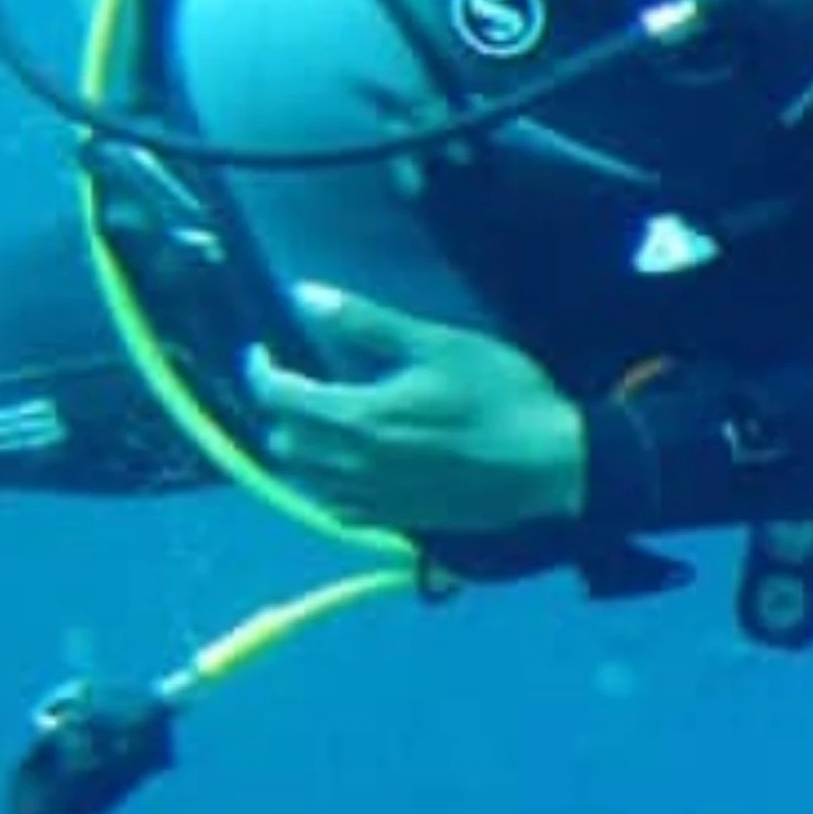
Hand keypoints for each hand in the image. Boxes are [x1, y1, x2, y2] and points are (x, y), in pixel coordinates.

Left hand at [244, 283, 588, 534]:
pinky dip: (323, 484)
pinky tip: (343, 466)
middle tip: (298, 383)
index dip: (260, 370)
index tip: (263, 352)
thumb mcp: (439, 344)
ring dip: (297, 449)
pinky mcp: (394, 518)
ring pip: (302, 478)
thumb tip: (302, 295)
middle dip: (280, 409)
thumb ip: (367, 323)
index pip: (278, 396)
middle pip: (283, 440)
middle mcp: (351, 463)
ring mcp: (372, 497)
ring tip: (315, 424)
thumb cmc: (501, 395)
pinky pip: (333, 507)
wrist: (552, 464)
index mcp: (357, 416)